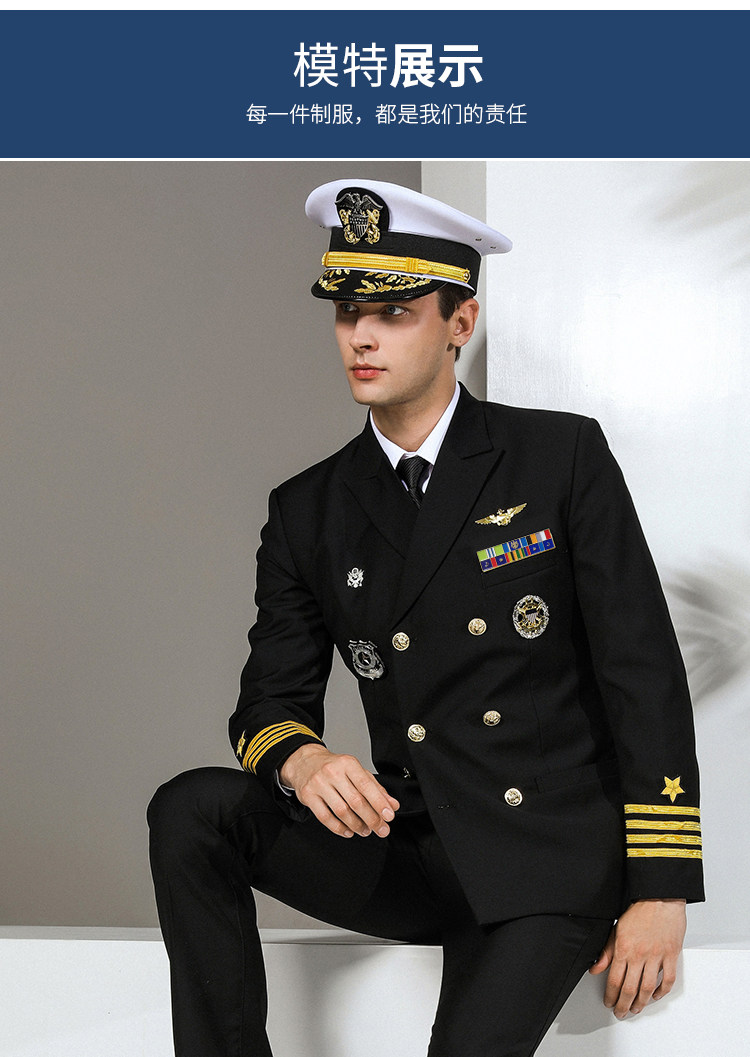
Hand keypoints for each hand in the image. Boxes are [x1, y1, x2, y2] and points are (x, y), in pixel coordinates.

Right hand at [279, 744, 399, 838]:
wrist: (305, 762)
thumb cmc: (333, 767)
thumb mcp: (356, 771)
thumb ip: (375, 788)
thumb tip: (392, 804)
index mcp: (348, 763)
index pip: (366, 785)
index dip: (379, 802)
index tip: (388, 816)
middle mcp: (332, 772)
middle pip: (355, 801)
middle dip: (371, 819)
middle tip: (380, 829)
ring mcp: (318, 784)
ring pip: (341, 811)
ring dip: (356, 825)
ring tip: (365, 830)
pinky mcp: (308, 796)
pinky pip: (325, 817)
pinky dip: (339, 828)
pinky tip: (348, 831)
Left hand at [589, 899, 685, 1017]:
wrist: (660, 898)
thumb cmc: (639, 912)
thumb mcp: (616, 929)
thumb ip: (606, 951)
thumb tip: (596, 968)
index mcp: (623, 948)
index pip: (614, 979)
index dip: (611, 995)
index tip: (609, 1002)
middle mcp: (639, 954)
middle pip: (629, 988)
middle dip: (623, 1004)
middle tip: (620, 1012)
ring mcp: (656, 956)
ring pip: (647, 988)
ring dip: (640, 1003)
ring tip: (635, 1009)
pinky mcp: (671, 955)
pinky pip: (667, 979)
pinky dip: (661, 991)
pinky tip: (656, 996)